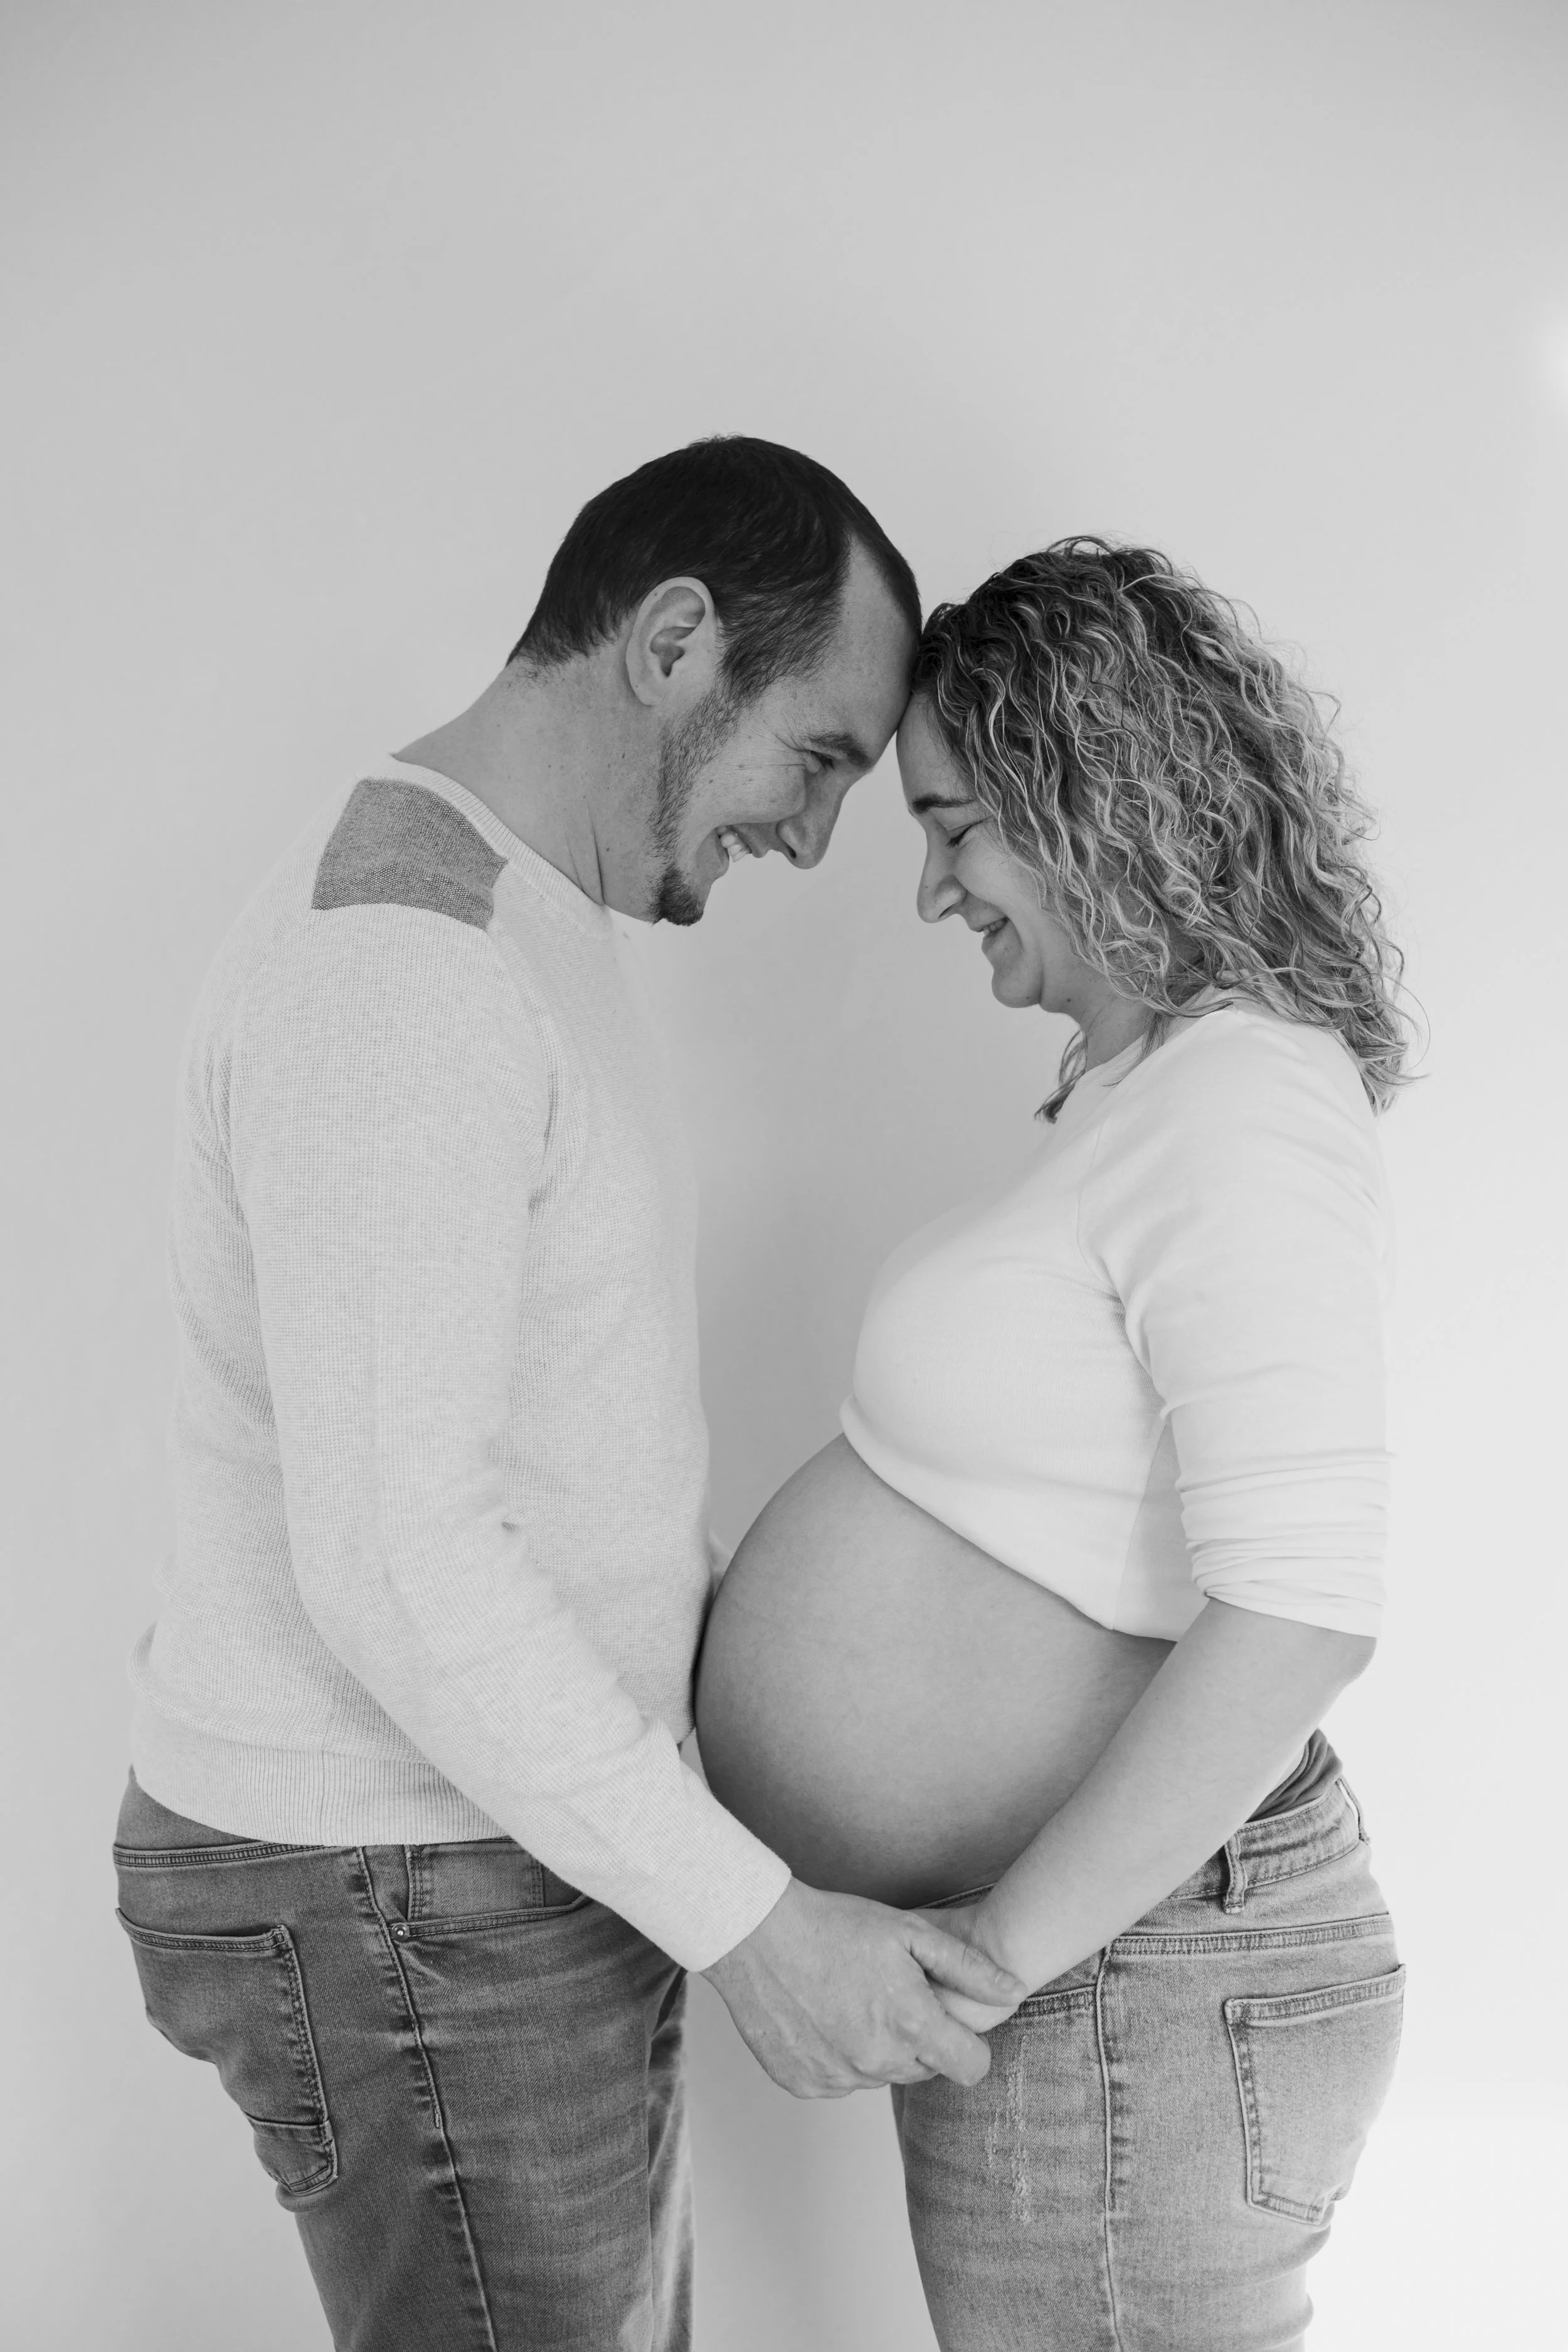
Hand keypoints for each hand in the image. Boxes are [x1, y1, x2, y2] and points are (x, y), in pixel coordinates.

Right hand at [702, 1879, 1028, 2098]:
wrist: (757, 1935)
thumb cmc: (836, 1926)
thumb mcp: (910, 1932)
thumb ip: (968, 1969)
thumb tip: (1014, 1991)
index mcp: (910, 2027)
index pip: (971, 2069)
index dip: (966, 2045)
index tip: (947, 2021)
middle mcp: (876, 2063)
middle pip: (923, 2069)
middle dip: (917, 2038)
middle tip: (888, 1993)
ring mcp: (838, 2079)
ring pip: (880, 2073)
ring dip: (876, 2046)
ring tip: (851, 1997)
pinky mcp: (805, 2084)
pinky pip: (840, 2079)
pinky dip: (838, 2055)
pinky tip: (822, 2014)